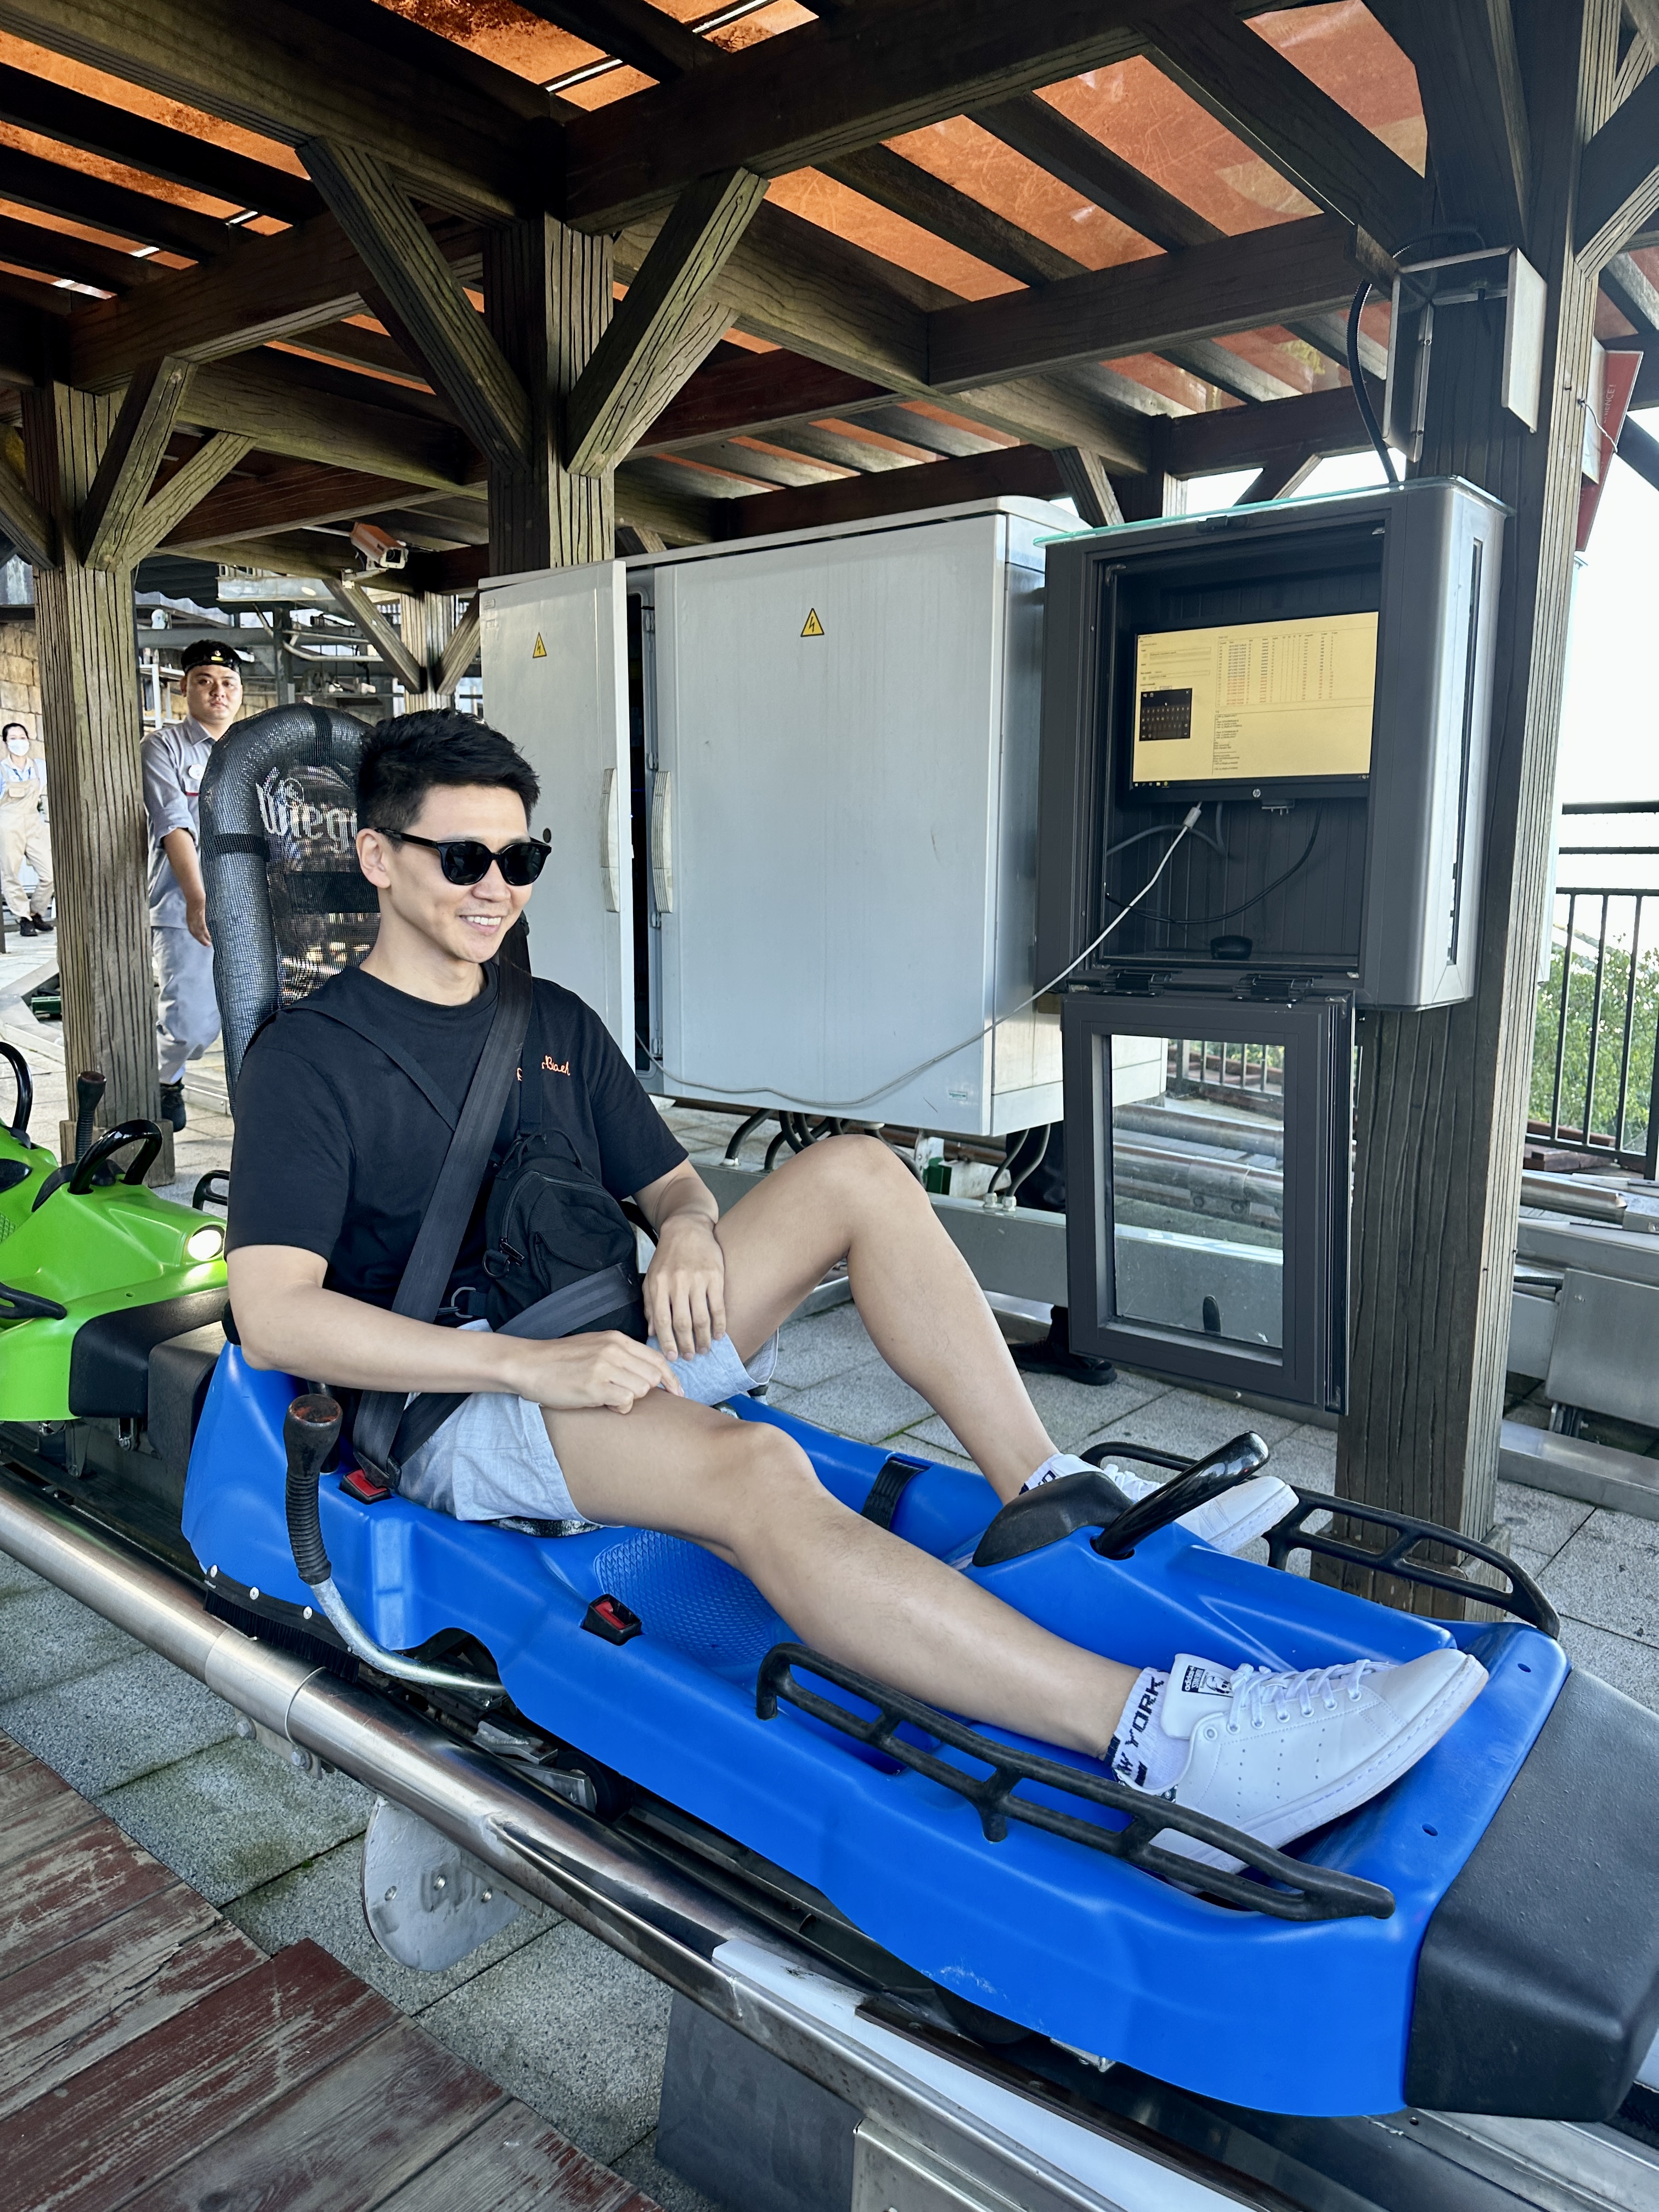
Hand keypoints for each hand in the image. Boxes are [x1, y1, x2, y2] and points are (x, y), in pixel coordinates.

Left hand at [185, 895, 211, 948]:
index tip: (201, 940)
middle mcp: (191, 921)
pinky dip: (205, 934)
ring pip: (199, 932)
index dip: (196, 936)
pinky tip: (209, 938)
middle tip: (206, 945)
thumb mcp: (193, 908)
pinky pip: (202, 928)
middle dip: (200, 940)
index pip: (192, 929)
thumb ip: (196, 913)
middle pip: (195, 933)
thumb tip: (200, 914)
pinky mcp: (200, 918)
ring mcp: (195, 920)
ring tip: (208, 944)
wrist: (195, 896)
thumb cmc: (194, 900)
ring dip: (203, 939)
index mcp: (189, 919)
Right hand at [510, 1330, 682, 1413]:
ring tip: (608, 1398)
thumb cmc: (559, 1360)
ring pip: (642, 1389)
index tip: (676, 1392)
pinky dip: (619, 1408)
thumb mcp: (595, 1347)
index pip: (657, 1358)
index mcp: (617, 1338)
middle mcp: (614, 1350)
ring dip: (630, 1399)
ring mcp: (605, 1367)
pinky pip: (626, 1402)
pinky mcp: (595, 1386)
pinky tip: (604, 1405)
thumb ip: (621, 1355)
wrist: (529, 1364)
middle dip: (645, 1390)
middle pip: (654, 1376)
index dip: (670, 1378)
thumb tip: (647, 1373)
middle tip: (624, 1396)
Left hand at [644, 1212, 726, 1360]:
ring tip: (704, 1349)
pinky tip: (719, 1335)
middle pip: (682, 1322)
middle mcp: (677, 1284)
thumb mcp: (651, 1278)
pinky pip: (718, 1306)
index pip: (662, 1320)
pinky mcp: (715, 1276)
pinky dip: (719, 1323)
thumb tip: (652, 1332)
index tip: (672, 1357)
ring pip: (701, 1317)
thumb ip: (649, 1305)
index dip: (667, 1342)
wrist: (687, 1228)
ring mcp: (697, 1280)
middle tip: (690, 1357)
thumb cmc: (667, 1256)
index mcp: (659, 1285)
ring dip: (703, 1338)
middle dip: (686, 1344)